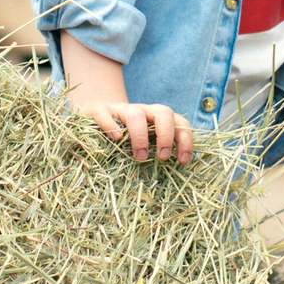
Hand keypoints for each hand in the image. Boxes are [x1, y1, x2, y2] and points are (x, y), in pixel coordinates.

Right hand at [69, 92, 194, 162]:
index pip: (180, 123)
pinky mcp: (100, 110)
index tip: (182, 160)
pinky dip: (111, 125)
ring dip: (141, 136)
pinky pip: (105, 113)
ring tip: (140, 156)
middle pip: (163, 113)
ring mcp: (122, 109)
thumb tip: (176, 174)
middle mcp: (144, 111)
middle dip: (166, 135)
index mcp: (158, 118)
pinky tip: (116, 138)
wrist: (98, 117)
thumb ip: (157, 152)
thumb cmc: (126, 137)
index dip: (185, 140)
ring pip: (136, 114)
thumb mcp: (145, 144)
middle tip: (163, 157)